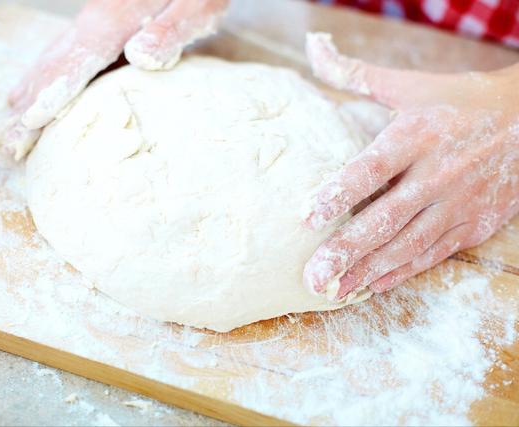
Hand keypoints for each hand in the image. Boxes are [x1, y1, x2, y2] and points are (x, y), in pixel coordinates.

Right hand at [5, 0, 227, 159]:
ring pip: (52, 60)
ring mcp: (92, 20)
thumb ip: (169, 30)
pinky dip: (41, 75)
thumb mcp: (194, 7)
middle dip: (30, 106)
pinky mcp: (97, 23)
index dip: (53, 93)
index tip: (29, 122)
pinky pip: (61, 53)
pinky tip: (30, 89)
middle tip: (10, 145)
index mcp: (115, 19)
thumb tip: (139, 56)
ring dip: (30, 95)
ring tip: (11, 123)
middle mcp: (94, 20)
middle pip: (54, 67)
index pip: (77, 62)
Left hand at [302, 33, 518, 298]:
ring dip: (370, 270)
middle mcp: (439, 173)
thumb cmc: (456, 102)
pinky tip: (374, 285)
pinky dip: (403, 271)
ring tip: (334, 291)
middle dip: (348, 249)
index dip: (339, 192)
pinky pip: (434, 254)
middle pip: (387, 217)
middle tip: (313, 275)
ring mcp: (459, 204)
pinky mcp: (475, 225)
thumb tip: (312, 46)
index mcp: (418, 135)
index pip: (373, 168)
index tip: (306, 216)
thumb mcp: (407, 84)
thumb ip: (354, 73)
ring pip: (408, 244)